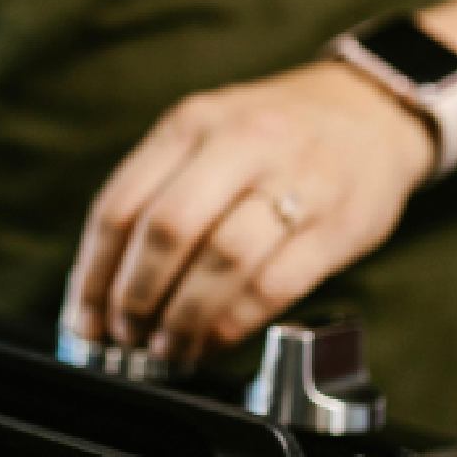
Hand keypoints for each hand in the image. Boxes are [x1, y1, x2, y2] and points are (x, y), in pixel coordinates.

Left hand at [62, 60, 435, 363]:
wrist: (373, 111)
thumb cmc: (273, 136)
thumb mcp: (207, 134)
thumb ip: (157, 193)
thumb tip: (101, 285)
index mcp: (192, 124)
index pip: (121, 205)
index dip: (94, 273)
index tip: (83, 317)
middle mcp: (241, 144)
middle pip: (167, 229)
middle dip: (135, 295)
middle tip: (124, 334)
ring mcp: (295, 182)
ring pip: (222, 260)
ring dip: (184, 316)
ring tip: (166, 345)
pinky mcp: (339, 224)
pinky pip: (275, 285)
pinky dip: (234, 322)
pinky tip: (214, 339)